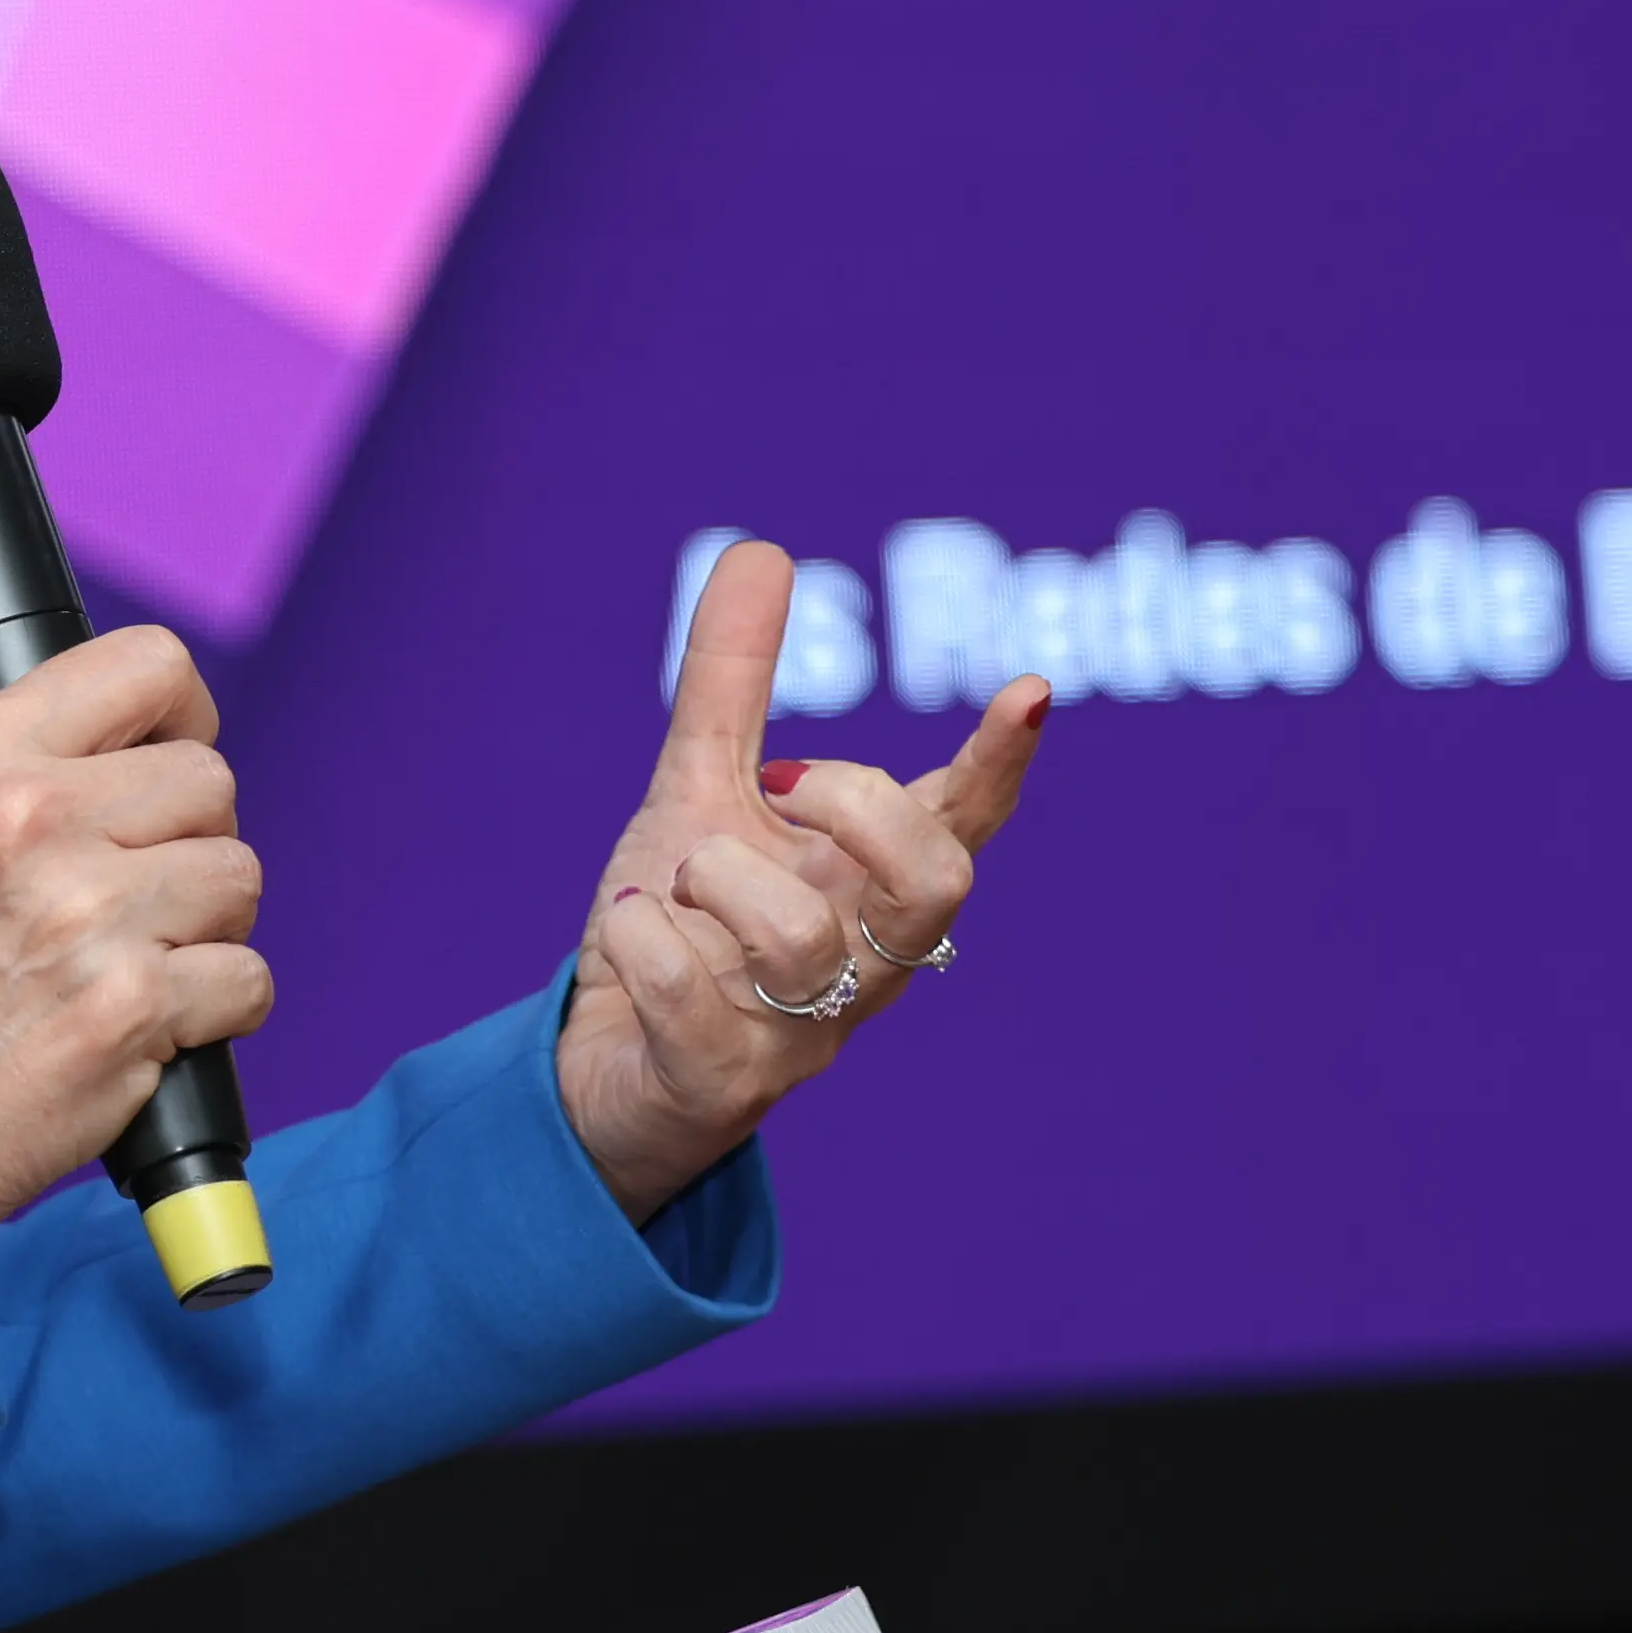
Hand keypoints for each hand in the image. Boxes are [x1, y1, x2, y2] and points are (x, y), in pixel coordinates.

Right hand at [0, 626, 270, 1247]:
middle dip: (193, 844)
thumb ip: (42, 776)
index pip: (148, 663)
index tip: (169, 762)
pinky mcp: (133, 1004)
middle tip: (135, 902)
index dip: (184, 716)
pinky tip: (150, 1028)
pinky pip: (249, 978)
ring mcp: (88, 911)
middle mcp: (35, 817)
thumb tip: (167, 744)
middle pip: (210, 780)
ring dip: (210, 930)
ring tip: (132, 966)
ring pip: (239, 876)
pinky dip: (219, 1013)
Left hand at [557, 537, 1043, 1222]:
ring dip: (722, 878)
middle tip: (780, 785)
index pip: (962, 822)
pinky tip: (630, 930)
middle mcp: (862, 967)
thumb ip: (734, 687)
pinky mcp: (723, 1085)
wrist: (601, 1071)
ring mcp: (802, 1034)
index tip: (1030, 687)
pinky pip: (694, 999)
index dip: (1000, 761)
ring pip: (805, 941)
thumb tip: (765, 547)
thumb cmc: (683, 929)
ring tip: (678, 884)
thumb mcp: (700, 794)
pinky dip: (647, 941)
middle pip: (935, 887)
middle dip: (860, 809)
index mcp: (867, 889)